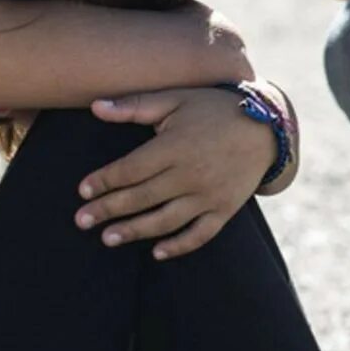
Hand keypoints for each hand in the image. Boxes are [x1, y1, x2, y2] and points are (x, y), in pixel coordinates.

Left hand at [74, 88, 274, 258]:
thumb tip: (95, 106)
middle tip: (81, 221)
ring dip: (135, 231)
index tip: (82, 190)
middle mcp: (191, 174)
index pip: (131, 169)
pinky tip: (156, 252)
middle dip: (108, 210)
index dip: (104, 181)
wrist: (267, 127)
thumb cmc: (214, 108)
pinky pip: (200, 234)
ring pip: (166, 220)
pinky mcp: (224, 209)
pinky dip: (178, 246)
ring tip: (108, 238)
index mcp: (175, 146)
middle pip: (142, 198)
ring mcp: (209, 195)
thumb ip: (135, 105)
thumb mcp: (176, 98)